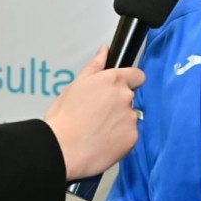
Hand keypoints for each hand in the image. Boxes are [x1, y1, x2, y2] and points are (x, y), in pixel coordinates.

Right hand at [43, 46, 144, 180]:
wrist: (63, 150)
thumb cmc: (65, 119)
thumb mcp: (76, 85)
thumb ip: (95, 66)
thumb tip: (105, 50)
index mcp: (112, 80)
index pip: (137, 75)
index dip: (129, 81)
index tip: (120, 89)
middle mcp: (125, 97)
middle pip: (130, 97)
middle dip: (118, 104)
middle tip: (98, 114)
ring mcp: (130, 118)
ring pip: (129, 117)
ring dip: (119, 122)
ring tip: (98, 130)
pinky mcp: (133, 138)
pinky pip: (130, 135)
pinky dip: (120, 138)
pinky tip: (103, 141)